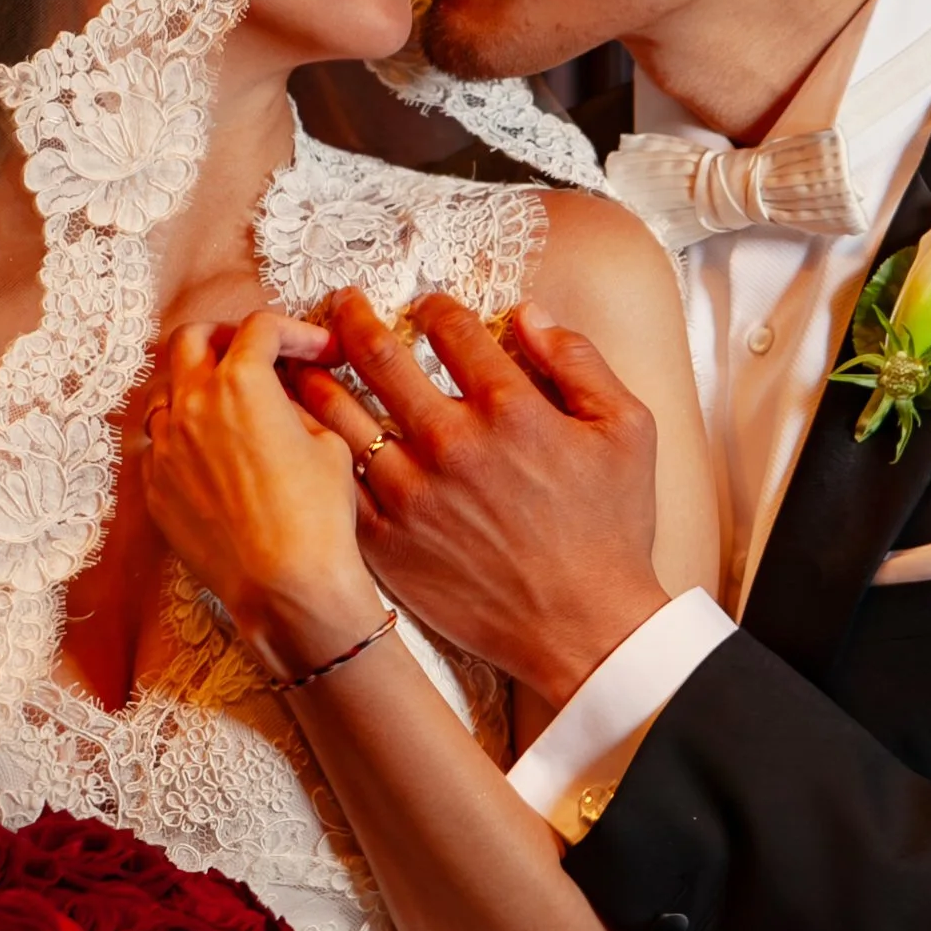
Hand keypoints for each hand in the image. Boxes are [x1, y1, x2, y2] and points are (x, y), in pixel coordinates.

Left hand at [140, 309, 385, 679]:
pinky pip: (159, 444)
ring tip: (228, 407)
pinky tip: (214, 456)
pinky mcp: (155, 487)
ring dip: (196, 387)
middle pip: (191, 340)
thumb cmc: (317, 516)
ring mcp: (165, 446)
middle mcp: (192, 404)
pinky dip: (184, 436)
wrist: (285, 586)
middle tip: (254, 356)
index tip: (317, 350)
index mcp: (241, 383)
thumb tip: (287, 396)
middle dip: (225, 339)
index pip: (260, 329)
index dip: (295, 332)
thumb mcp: (329, 444)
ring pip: (166, 390)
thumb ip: (302, 404)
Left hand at [297, 291, 665, 706]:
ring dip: (317, 378)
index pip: (452, 329)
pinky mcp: (388, 542)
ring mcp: (411, 494)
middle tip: (341, 303)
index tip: (424, 304)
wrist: (583, 627)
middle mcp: (451, 443)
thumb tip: (529, 315)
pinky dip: (315, 452)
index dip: (433, 306)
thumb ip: (578, 361)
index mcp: (509, 408)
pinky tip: (306, 438)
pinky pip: (336, 484)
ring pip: (341, 417)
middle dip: (354, 318)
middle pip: (379, 358)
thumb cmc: (612, 529)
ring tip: (304, 361)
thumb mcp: (626, 429)